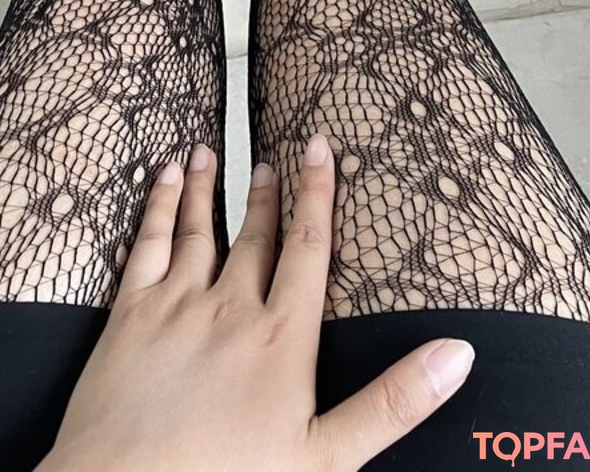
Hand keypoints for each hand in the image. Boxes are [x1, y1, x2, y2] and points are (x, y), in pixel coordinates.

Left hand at [38, 135, 473, 471]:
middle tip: (275, 156)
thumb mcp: (329, 458)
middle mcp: (231, 307)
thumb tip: (458, 353)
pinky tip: (166, 179)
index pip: (308, 248)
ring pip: (200, 229)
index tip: (320, 148)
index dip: (317, 195)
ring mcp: (178, 304)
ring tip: (211, 152)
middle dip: (268, 193)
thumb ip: (394, 401)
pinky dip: (160, 206)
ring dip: (208, 188)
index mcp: (282, 337)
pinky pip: (149, 243)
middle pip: (256, 235)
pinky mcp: (131, 314)